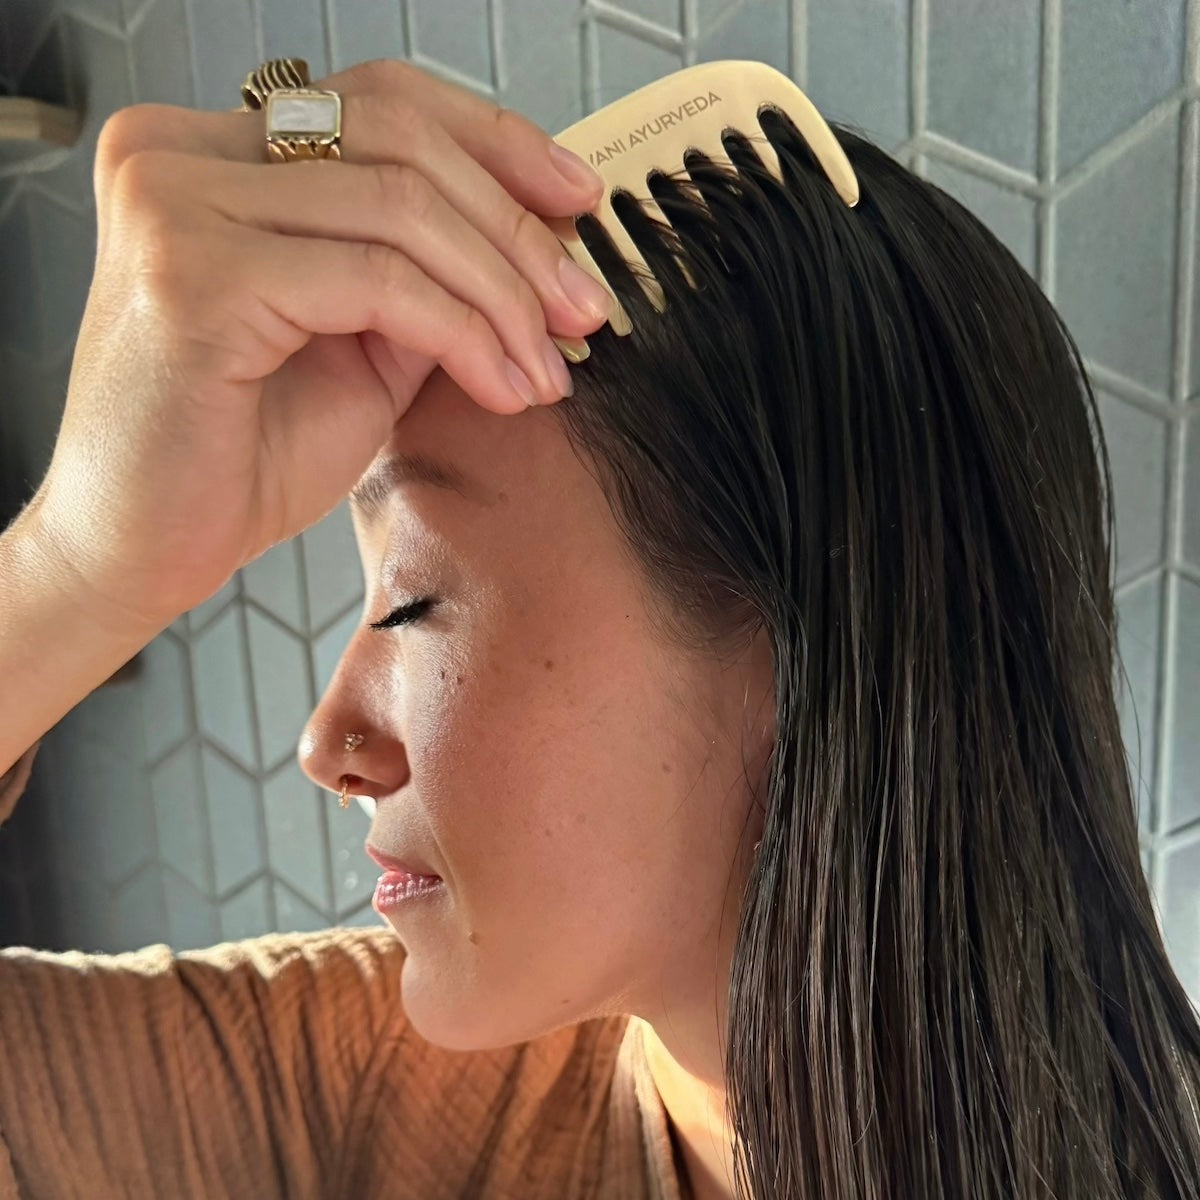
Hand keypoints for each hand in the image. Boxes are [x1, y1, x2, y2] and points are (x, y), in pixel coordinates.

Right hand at [25, 57, 610, 627]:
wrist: (147, 551)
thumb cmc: (240, 457)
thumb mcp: (361, 344)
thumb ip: (426, 274)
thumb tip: (539, 234)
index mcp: (211, 152)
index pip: (382, 102)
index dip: (497, 143)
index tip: (578, 201)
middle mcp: (178, 153)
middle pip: (400, 139)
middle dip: (517, 231)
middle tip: (582, 308)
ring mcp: (175, 202)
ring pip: (401, 208)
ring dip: (502, 294)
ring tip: (545, 367)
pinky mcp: (192, 272)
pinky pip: (378, 280)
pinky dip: (463, 333)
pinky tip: (500, 386)